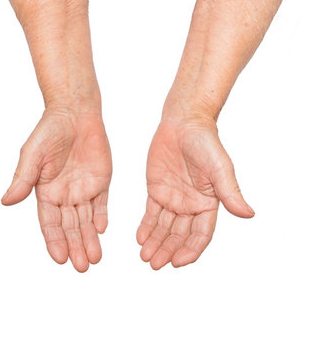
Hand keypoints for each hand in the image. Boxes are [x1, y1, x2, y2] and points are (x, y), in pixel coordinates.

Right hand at [2, 109, 111, 271]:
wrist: (75, 112)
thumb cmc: (49, 131)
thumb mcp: (32, 155)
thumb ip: (23, 179)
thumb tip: (6, 201)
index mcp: (44, 192)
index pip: (49, 223)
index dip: (54, 241)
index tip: (60, 258)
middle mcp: (63, 195)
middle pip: (69, 227)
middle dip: (75, 246)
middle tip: (81, 266)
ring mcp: (82, 189)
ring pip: (86, 221)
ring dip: (89, 239)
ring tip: (94, 259)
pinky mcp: (100, 182)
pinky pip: (101, 204)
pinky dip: (102, 218)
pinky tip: (102, 231)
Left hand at [137, 116, 253, 269]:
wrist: (183, 124)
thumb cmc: (206, 143)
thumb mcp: (220, 168)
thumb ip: (230, 192)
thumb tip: (247, 214)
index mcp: (209, 203)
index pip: (200, 234)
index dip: (190, 249)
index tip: (178, 262)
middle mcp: (191, 205)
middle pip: (180, 235)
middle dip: (168, 250)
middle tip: (155, 264)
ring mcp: (173, 199)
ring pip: (164, 228)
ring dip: (155, 243)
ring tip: (145, 257)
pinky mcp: (157, 190)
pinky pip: (150, 213)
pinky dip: (146, 227)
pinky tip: (140, 239)